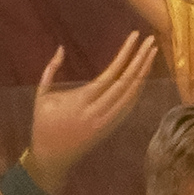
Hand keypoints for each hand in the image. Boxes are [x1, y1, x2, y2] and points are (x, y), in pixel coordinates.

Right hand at [27, 33, 158, 180]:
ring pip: (132, 95)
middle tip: (152, 41)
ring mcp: (107, 121)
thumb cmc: (43, 124)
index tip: (135, 37)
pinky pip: (128, 107)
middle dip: (141, 60)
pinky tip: (144, 76)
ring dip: (144, 73)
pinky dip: (138, 90)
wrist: (51, 157)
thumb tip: (61, 48)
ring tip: (152, 54)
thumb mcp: (41, 95)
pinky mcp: (110, 128)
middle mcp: (98, 111)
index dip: (125, 55)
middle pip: (126, 83)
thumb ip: (50, 70)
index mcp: (81, 101)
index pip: (110, 74)